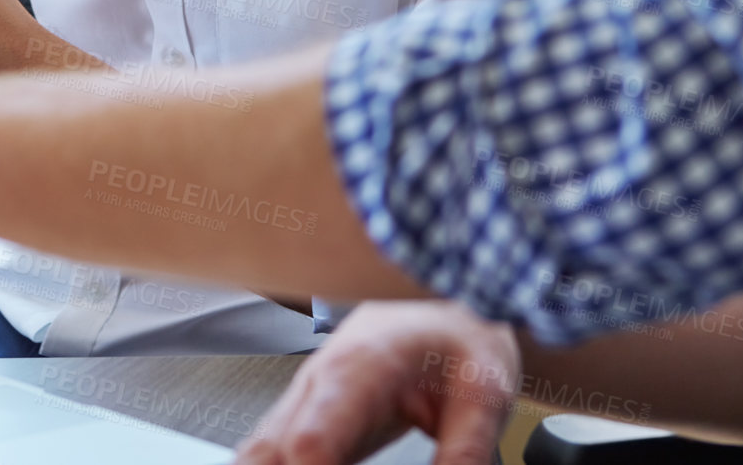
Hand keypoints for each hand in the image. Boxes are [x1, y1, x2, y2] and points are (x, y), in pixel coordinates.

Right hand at [238, 301, 519, 464]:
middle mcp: (319, 383)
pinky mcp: (309, 418)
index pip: (311, 439)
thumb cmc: (456, 331)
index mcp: (357, 370)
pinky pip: (273, 454)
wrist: (441, 294)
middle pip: (266, 451)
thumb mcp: (483, 393)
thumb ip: (464, 452)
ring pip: (260, 452)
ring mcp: (307, 400)